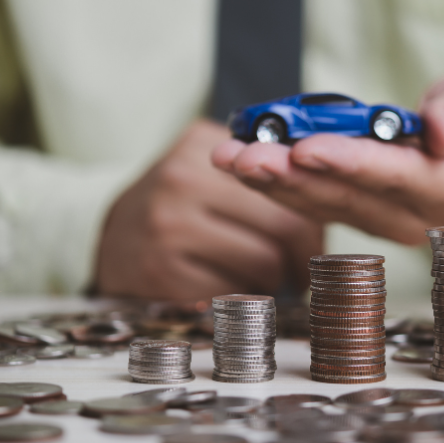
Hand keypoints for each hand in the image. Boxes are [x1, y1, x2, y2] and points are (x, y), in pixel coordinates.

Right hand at [95, 120, 322, 299]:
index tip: (314, 236)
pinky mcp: (160, 272)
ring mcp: (168, 225)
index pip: (292, 180)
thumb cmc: (182, 204)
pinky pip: (233, 293)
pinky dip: (243, 298)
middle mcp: (183, 177)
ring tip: (263, 278)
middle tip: (300, 270)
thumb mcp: (211, 166)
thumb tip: (331, 194)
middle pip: (285, 226)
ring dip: (274, 281)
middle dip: (303, 257)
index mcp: (204, 143)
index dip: (313, 215)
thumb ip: (263, 167)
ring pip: (265, 264)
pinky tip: (232, 288)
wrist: (112, 237)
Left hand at [211, 71, 443, 244]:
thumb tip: (439, 129)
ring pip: (322, 204)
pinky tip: (240, 166)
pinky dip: (276, 183)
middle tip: (245, 155)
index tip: (308, 147)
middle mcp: (413, 217)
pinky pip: (313, 201)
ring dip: (272, 182)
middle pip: (348, 198)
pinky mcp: (357, 211)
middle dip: (292, 176)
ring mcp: (381, 220)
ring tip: (227, 158)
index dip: (353, 164)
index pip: (401, 180)